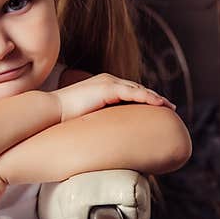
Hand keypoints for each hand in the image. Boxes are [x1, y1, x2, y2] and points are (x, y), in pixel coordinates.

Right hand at [51, 73, 175, 122]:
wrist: (50, 110)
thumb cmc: (63, 118)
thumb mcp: (86, 117)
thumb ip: (97, 120)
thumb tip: (102, 137)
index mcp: (102, 87)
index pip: (129, 91)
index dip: (144, 98)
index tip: (157, 107)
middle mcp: (107, 81)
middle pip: (138, 88)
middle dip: (155, 97)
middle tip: (170, 107)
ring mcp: (107, 82)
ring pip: (138, 89)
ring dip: (155, 97)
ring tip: (169, 107)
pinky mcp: (107, 88)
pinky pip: (133, 92)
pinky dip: (147, 97)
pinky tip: (158, 104)